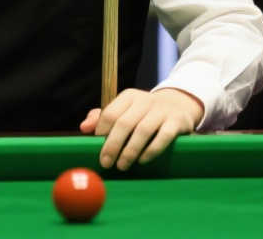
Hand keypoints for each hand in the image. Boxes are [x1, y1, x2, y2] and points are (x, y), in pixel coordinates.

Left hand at [79, 88, 202, 170]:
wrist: (179, 105)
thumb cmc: (144, 113)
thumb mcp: (125, 110)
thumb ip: (103, 118)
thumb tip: (83, 128)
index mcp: (129, 96)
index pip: (110, 113)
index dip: (101, 132)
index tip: (96, 148)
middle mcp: (145, 100)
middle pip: (124, 123)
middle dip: (112, 145)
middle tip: (105, 163)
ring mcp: (162, 111)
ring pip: (142, 131)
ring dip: (130, 151)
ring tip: (122, 166)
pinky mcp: (177, 122)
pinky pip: (163, 137)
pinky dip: (151, 150)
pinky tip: (142, 161)